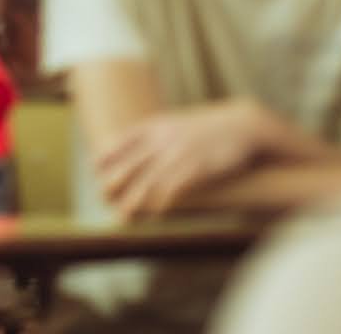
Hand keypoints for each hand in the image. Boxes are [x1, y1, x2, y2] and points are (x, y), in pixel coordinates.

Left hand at [96, 100, 272, 220]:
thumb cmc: (211, 128)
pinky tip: (155, 214)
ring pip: (148, 180)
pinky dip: (162, 202)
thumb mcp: (178, 123)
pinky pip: (173, 187)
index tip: (96, 170)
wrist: (244, 124)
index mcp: (157, 125)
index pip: (122, 140)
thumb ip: (157, 133)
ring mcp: (180, 152)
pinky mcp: (197, 167)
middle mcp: (164, 138)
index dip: (106, 156)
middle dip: (113, 182)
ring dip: (133, 200)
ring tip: (123, 216)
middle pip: (130, 163)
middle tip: (103, 198)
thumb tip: (139, 148)